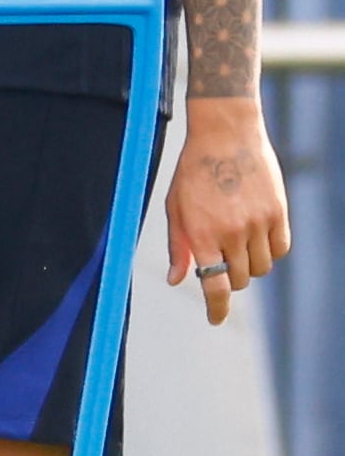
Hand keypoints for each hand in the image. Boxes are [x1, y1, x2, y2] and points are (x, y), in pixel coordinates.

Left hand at [166, 95, 290, 325]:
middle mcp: (230, 232)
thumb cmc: (194, 172)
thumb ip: (177, 246)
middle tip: (221, 257)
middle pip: (238, 280)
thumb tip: (177, 280)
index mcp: (200, 232)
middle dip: (228, 278)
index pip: (213, 286)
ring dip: (248, 264)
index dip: (216, 309)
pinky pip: (279, 250)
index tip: (214, 320)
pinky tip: (256, 233)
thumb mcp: (175, 206)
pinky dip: (269, 250)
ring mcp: (257, 223)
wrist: (225, 135)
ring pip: (260, 268)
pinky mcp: (278, 214)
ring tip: (236, 239)